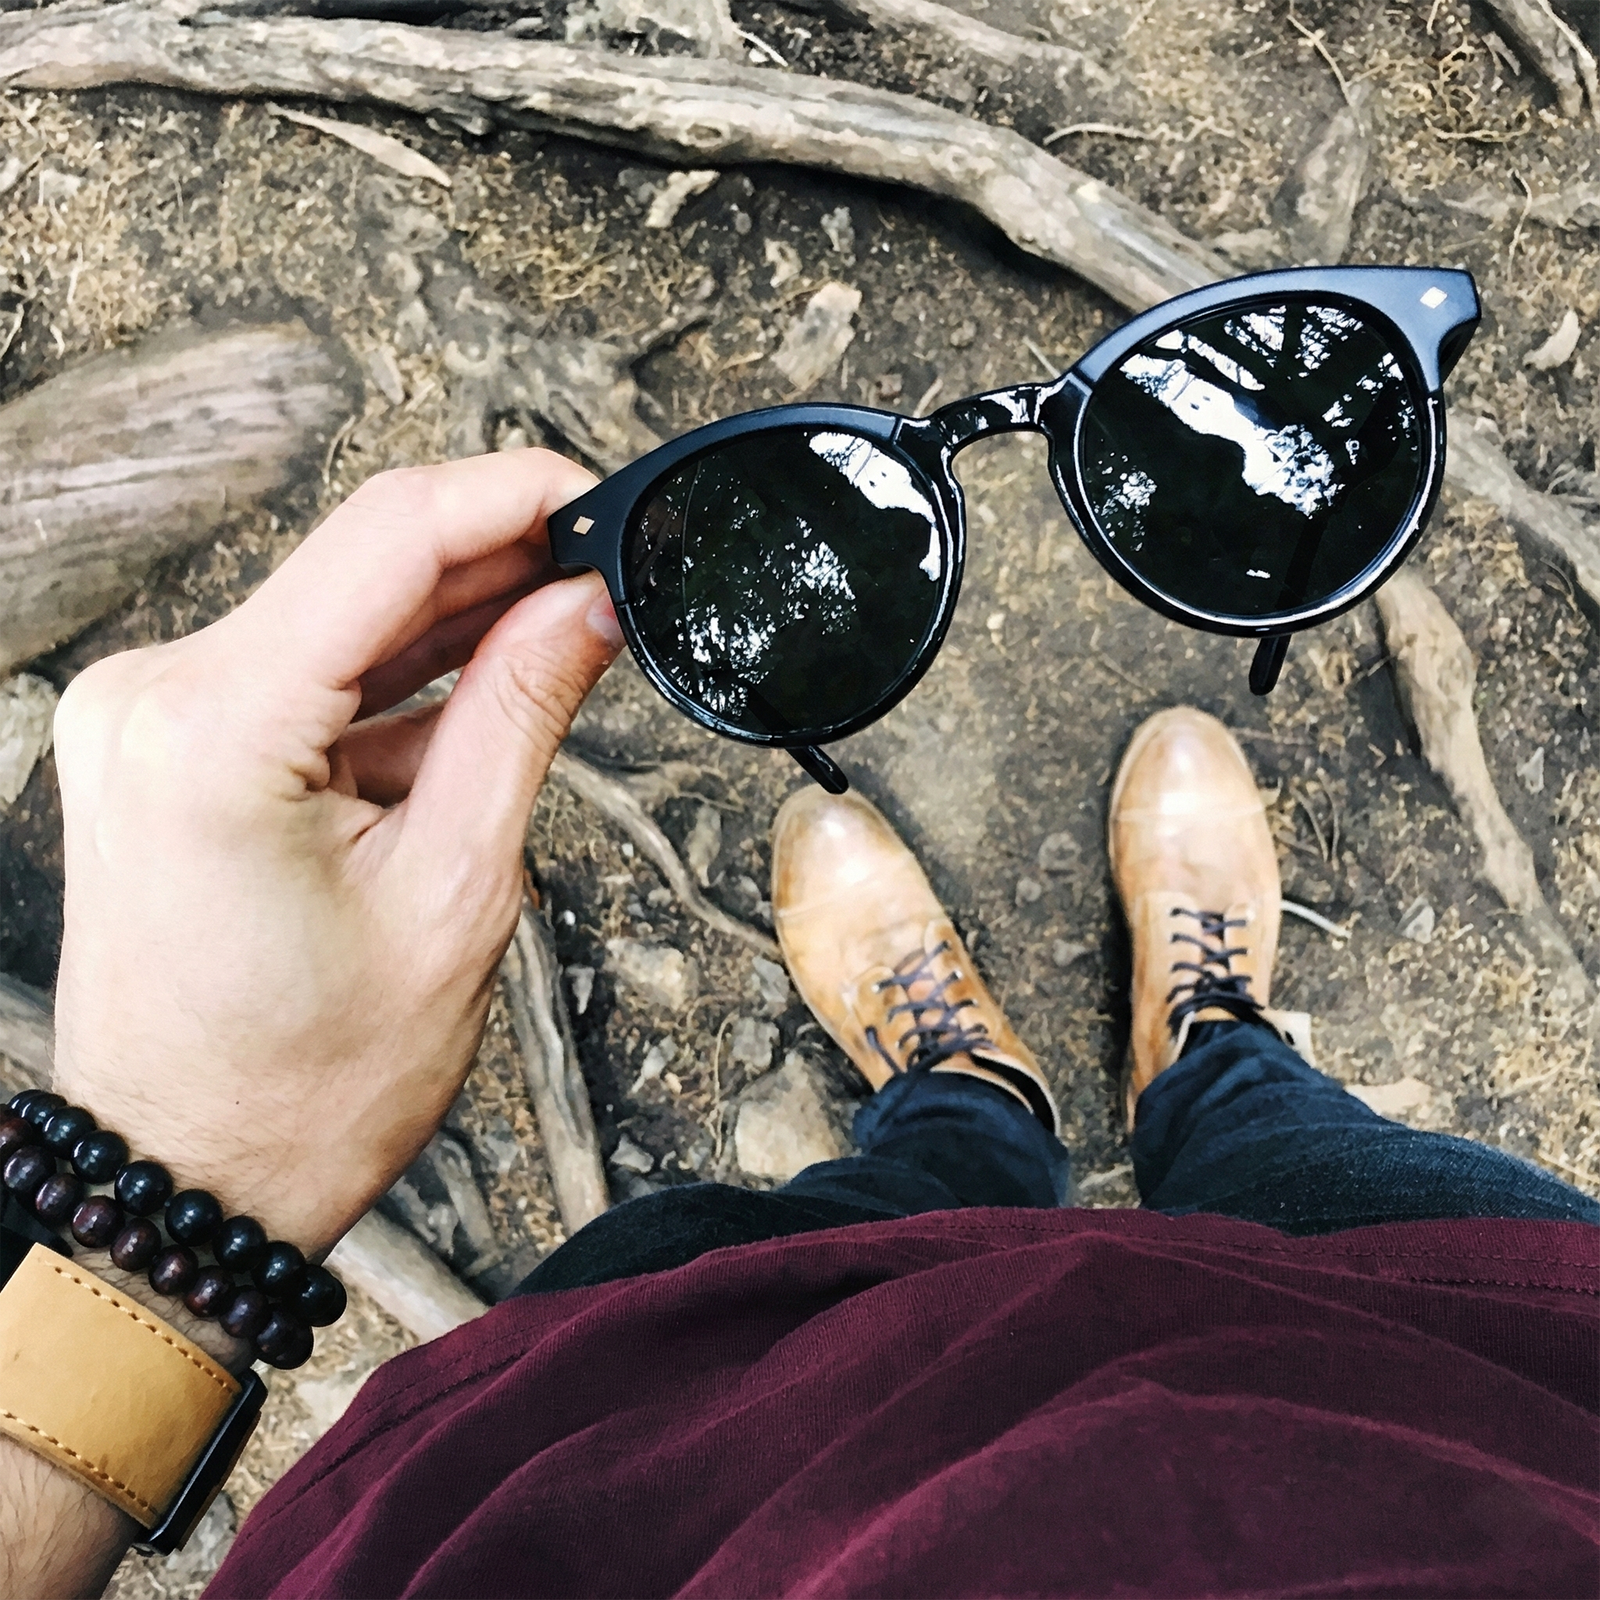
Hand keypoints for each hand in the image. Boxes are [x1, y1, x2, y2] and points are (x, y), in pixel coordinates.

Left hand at [48, 450, 620, 1255]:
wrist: (193, 1179)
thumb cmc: (306, 1083)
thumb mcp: (456, 890)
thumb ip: (521, 715)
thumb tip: (583, 603)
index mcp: (213, 729)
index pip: (388, 536)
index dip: (513, 494)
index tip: (599, 495)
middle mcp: (153, 698)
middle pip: (358, 567)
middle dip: (494, 563)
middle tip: (605, 577)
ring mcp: (147, 717)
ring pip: (336, 617)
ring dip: (450, 626)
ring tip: (556, 648)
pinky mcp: (165, 745)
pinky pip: (302, 674)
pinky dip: (393, 683)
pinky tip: (474, 704)